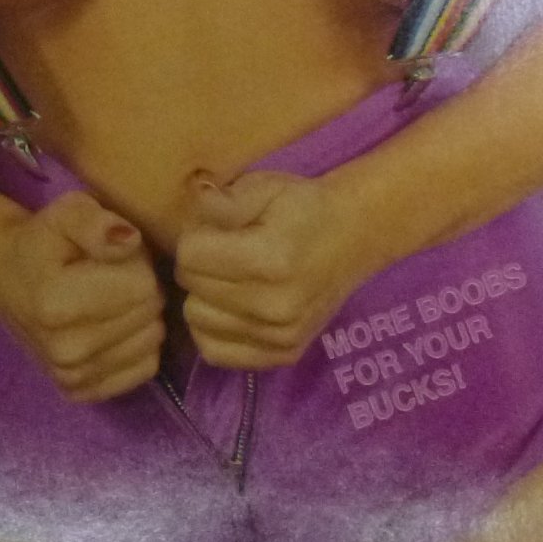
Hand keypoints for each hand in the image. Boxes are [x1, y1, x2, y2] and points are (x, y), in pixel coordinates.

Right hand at [0, 192, 164, 402]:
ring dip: (139, 316)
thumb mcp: (66, 212)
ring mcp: (72, 377)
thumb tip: (130, 241)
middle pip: (150, 313)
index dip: (136, 261)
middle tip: (107, 275)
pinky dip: (137, 345)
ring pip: (152, 342)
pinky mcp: (80, 392)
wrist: (5, 277)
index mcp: (58, 305)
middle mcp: (65, 352)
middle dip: (139, 286)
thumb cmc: (41, 241)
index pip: (143, 285)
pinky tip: (112, 326)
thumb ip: (96, 222)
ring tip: (108, 298)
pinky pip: (144, 368)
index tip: (108, 256)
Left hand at [174, 171, 372, 369]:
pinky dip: (214, 329)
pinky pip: (216, 351)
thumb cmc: (303, 207)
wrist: (353, 237)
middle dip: (198, 266)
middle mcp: (274, 306)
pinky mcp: (284, 354)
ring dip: (204, 298)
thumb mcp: (264, 187)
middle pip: (191, 289)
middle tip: (222, 253)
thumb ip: (223, 200)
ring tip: (229, 279)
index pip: (189, 256)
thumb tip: (193, 205)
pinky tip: (230, 307)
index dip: (195, 237)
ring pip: (197, 321)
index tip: (215, 231)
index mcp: (268, 260)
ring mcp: (280, 336)